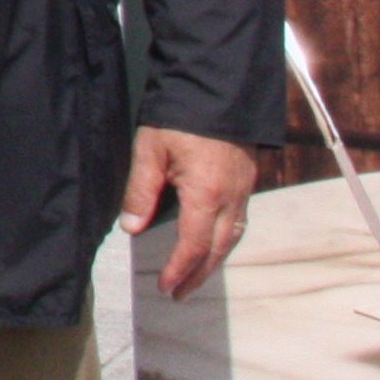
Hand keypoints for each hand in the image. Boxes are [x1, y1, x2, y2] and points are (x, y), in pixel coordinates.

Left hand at [120, 126, 258, 299]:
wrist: (217, 86)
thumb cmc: (179, 117)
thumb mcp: (150, 150)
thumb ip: (141, 192)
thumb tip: (131, 229)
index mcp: (207, 194)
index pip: (194, 246)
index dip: (180, 270)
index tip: (166, 289)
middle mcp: (232, 197)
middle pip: (219, 249)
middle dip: (199, 274)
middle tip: (180, 293)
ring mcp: (244, 189)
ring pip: (233, 236)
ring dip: (214, 259)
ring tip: (195, 274)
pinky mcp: (248, 178)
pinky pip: (240, 219)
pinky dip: (225, 238)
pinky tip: (212, 240)